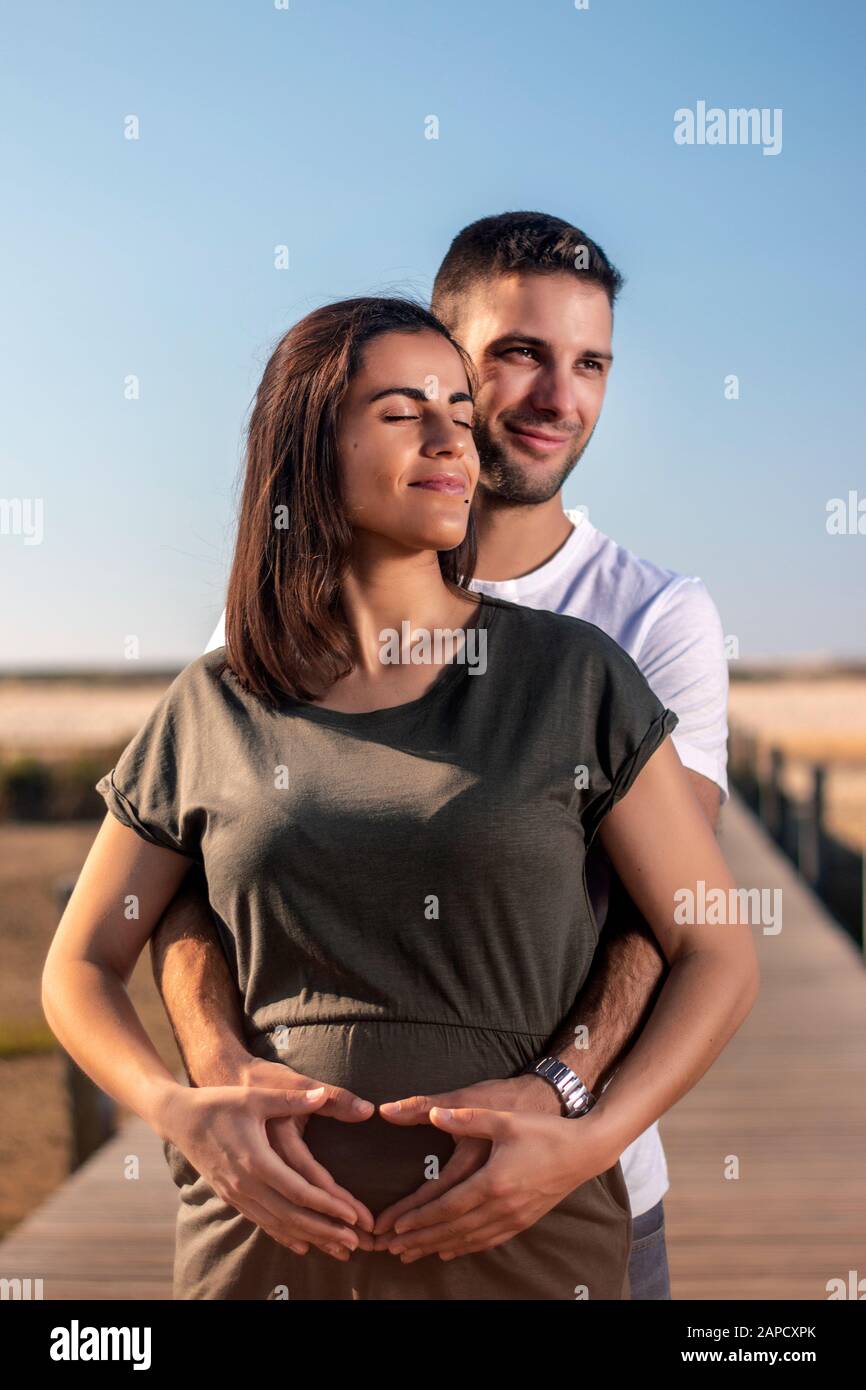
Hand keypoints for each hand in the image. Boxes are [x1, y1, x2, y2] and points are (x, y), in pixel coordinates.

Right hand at [200, 1053, 377, 1245]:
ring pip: (278, 1224)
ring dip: (310, 1237)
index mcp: (256, 1160)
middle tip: (355, 1243)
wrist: (180, 1119)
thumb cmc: (220, 1103)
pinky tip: (302, 1244)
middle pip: (292, 1215)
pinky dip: (284, 1235)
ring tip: (338, 1248)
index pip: (299, 1191)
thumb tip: (323, 1095)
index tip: (353, 1216)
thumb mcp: (257, 1097)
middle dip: (325, 1231)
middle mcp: (246, 1184)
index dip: (328, 1206)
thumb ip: (292, 1099)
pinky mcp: (231, 1197)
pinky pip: (262, 1222)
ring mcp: (237, 1194)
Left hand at [373, 1099, 614, 1262]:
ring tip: (413, 1254)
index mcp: (493, 1181)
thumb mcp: (503, 1119)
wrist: (584, 1150)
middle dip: (420, 1240)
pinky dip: (465, 1247)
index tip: (393, 1227)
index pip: (447, 1206)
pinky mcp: (524, 1220)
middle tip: (391, 1249)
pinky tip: (450, 1250)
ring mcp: (514, 1217)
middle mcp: (502, 1206)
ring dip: (437, 1247)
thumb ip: (465, 1118)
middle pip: (453, 1229)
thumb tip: (432, 1114)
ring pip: (468, 1239)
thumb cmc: (544, 1130)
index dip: (418, 1218)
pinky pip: (488, 1240)